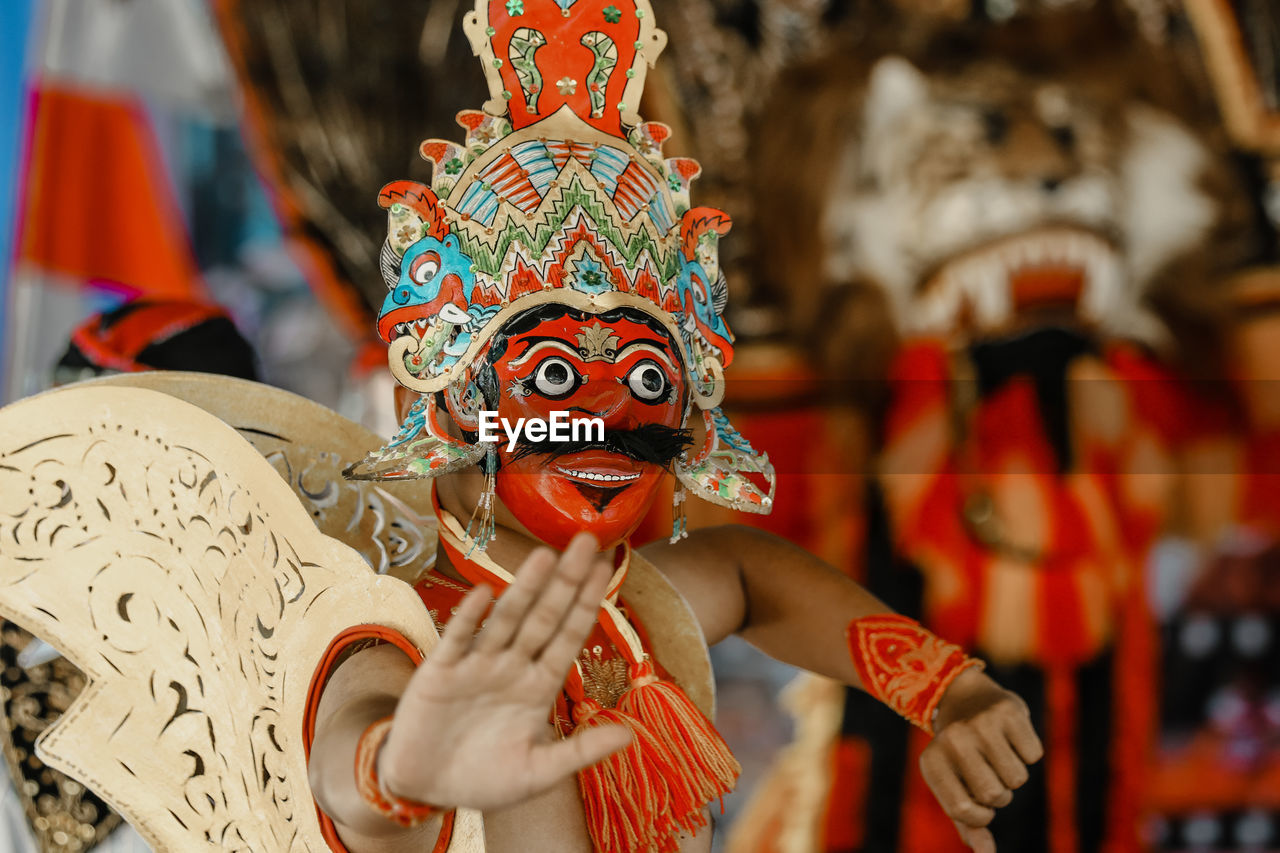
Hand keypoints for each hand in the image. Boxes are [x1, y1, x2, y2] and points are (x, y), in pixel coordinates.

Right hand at [378, 533, 631, 810]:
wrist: (425, 789)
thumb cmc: (484, 780)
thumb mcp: (539, 773)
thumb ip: (582, 752)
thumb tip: (631, 735)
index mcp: (538, 686)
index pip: (569, 636)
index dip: (587, 603)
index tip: (607, 568)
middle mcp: (511, 667)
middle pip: (544, 617)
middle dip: (566, 581)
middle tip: (587, 541)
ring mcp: (476, 665)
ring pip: (506, 620)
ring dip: (525, 588)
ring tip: (546, 555)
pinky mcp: (440, 672)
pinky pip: (457, 639)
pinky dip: (469, 618)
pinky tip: (483, 594)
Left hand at [919, 668, 1043, 852]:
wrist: (967, 700)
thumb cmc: (961, 757)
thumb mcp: (955, 788)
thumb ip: (969, 825)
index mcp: (932, 762)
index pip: (964, 812)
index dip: (981, 815)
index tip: (977, 802)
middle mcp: (952, 740)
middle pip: (995, 795)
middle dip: (999, 794)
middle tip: (987, 773)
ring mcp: (979, 723)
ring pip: (1017, 778)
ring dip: (1013, 774)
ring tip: (997, 754)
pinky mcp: (1008, 711)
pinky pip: (1033, 755)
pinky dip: (1027, 752)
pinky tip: (1009, 737)